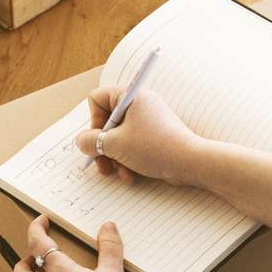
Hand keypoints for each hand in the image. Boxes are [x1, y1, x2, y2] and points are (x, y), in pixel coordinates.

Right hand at [74, 86, 204, 184]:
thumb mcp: (114, 145)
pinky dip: (128, 160)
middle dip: (102, 146)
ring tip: (117, 173)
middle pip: (106, 121)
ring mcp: (148, 120)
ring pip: (118, 136)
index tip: (99, 138)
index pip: (97, 98)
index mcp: (130, 95)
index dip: (93, 120)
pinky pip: (132, 145)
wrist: (190, 163)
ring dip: (114, 157)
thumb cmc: (154, 147)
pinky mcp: (154, 136)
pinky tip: (130, 176)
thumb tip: (81, 141)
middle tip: (101, 164)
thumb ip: (91, 142)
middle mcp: (139, 103)